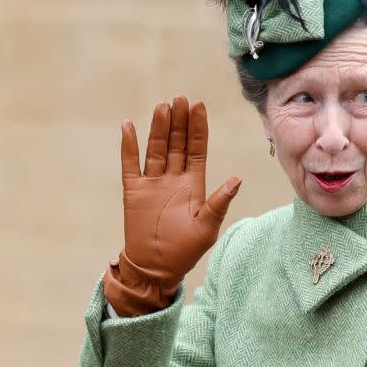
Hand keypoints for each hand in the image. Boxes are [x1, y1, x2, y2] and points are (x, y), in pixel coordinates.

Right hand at [104, 96, 240, 315]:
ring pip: (157, 148)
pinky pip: (130, 164)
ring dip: (159, 128)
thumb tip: (237, 178)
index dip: (198, 127)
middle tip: (181, 98)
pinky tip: (129, 126)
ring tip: (163, 106)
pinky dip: (129, 146)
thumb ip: (220, 202)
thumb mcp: (207, 226)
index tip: (199, 105)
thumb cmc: (185, 250)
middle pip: (177, 143)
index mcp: (194, 184)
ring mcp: (153, 183)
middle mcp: (174, 178)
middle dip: (179, 121)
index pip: (196, 148)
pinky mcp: (134, 191)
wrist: (156, 268)